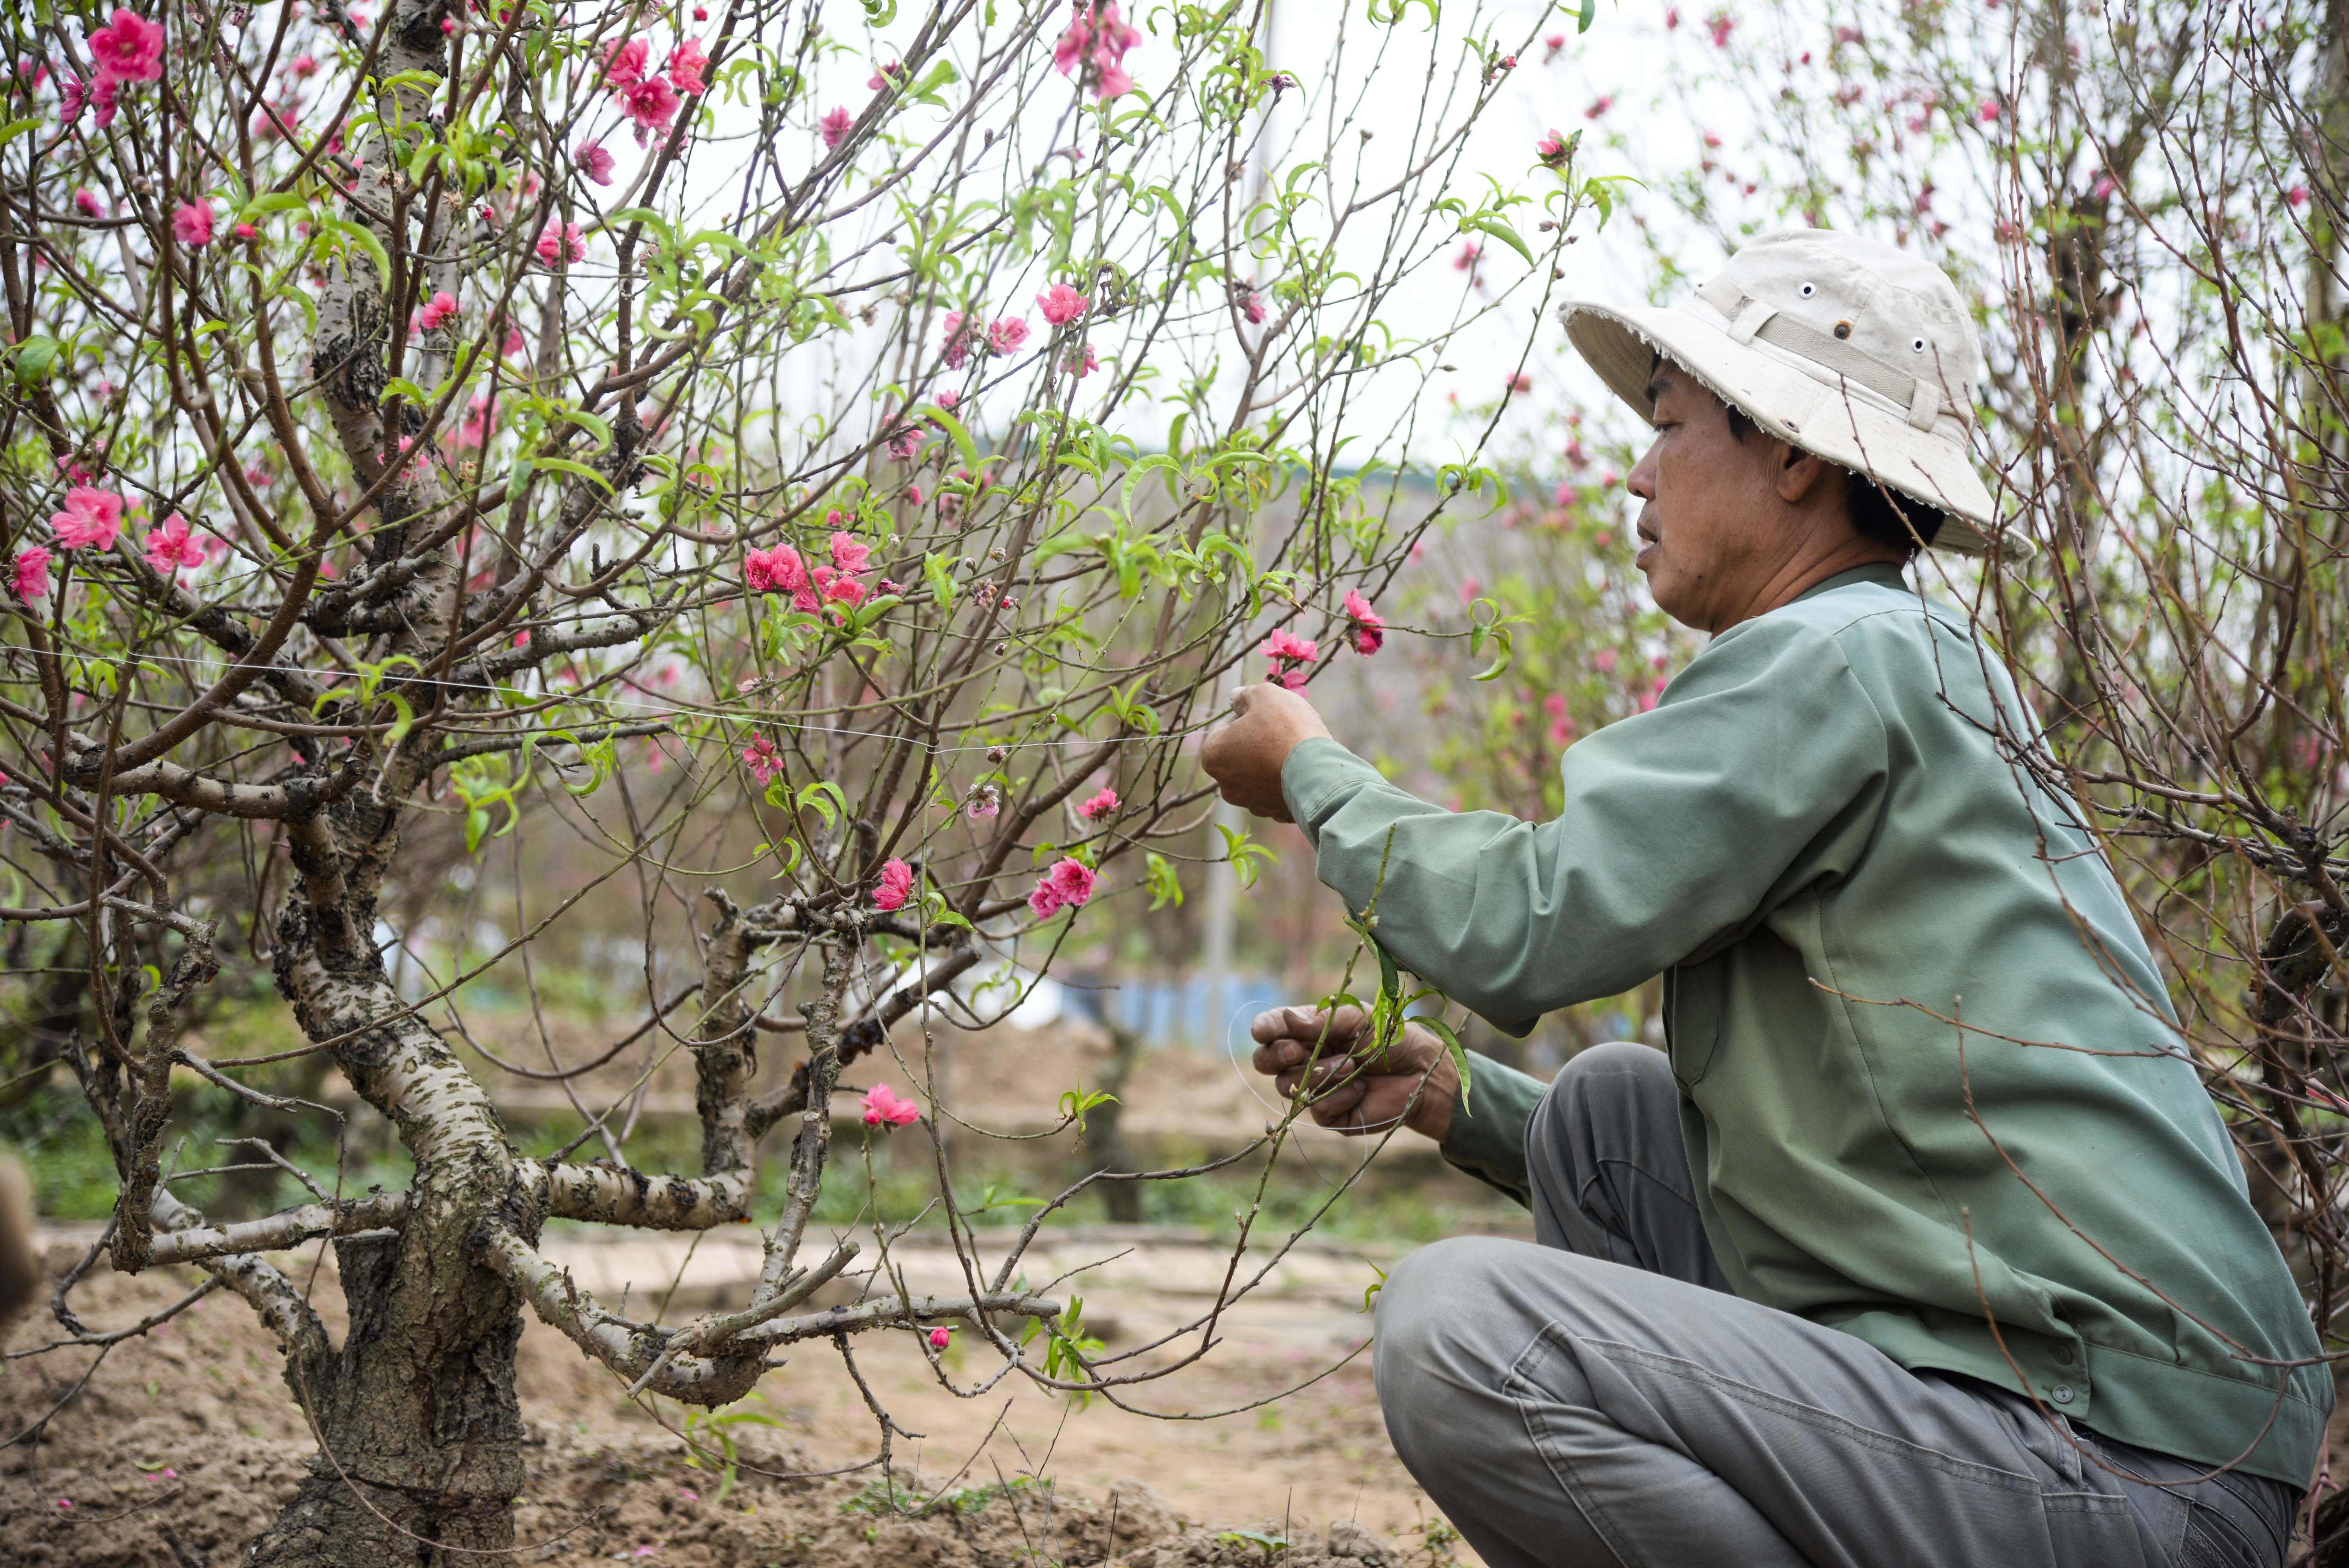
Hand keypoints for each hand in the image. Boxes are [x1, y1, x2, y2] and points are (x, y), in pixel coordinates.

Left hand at [1200, 684, 1330, 823]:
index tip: (1266, 713)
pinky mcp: (1275, 813)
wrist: (1321, 772)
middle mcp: (1226, 786)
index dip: (1245, 715)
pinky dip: (1286, 781)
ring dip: (1271, 762)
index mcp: (1213, 756)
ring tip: (1294, 750)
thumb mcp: (1264, 695)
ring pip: (1258, 774)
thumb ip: (1245, 695)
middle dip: (1257, 741)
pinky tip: (1301, 770)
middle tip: (1282, 730)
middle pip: (1239, 753)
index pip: (1223, 727)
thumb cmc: (1287, 729)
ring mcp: (1251, 803)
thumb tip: (1235, 697)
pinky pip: (1277, 792)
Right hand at [1248, 1005, 1457, 1143]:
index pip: (1272, 1030)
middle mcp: (1306, 1060)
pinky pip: (1315, 1109)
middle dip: (1277, 1056)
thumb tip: (1285, 1018)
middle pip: (1266, 1061)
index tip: (1264, 1030)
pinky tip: (1360, 1088)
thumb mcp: (1356, 1019)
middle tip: (1297, 1051)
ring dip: (1320, 1074)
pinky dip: (1338, 1096)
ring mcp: (1315, 1089)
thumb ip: (1320, 1020)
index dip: (1264, 1029)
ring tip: (1351, 1064)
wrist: (1422, 1072)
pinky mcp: (1330, 1115)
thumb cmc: (1391, 1038)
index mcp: (1308, 1031)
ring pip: (1287, 1086)